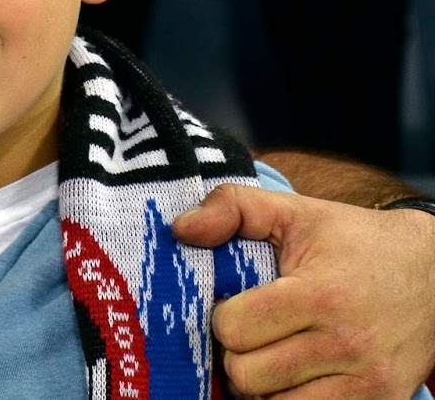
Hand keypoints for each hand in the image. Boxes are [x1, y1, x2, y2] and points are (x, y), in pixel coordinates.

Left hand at [174, 184, 434, 397]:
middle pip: (247, 376)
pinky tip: (295, 376)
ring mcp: (366, 384)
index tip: (236, 304)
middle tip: (252, 333)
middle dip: (237, 353)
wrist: (433, 274)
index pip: (235, 329)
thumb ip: (233, 208)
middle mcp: (346, 345)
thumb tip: (180, 230)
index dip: (224, 317)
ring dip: (262, 385)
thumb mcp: (295, 212)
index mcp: (320, 294)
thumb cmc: (353, 242)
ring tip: (273, 354)